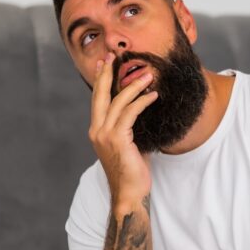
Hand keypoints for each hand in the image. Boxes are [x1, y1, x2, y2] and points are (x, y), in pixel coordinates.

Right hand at [89, 52, 158, 211]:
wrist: (129, 193)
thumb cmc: (132, 171)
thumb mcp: (128, 145)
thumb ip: (127, 129)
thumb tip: (138, 113)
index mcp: (97, 131)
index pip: (97, 101)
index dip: (100, 81)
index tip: (103, 64)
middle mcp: (97, 131)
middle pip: (100, 95)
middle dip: (107, 74)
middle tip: (113, 56)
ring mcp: (105, 135)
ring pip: (118, 102)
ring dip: (133, 86)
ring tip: (148, 75)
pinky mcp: (117, 139)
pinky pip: (130, 114)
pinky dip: (142, 102)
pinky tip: (153, 96)